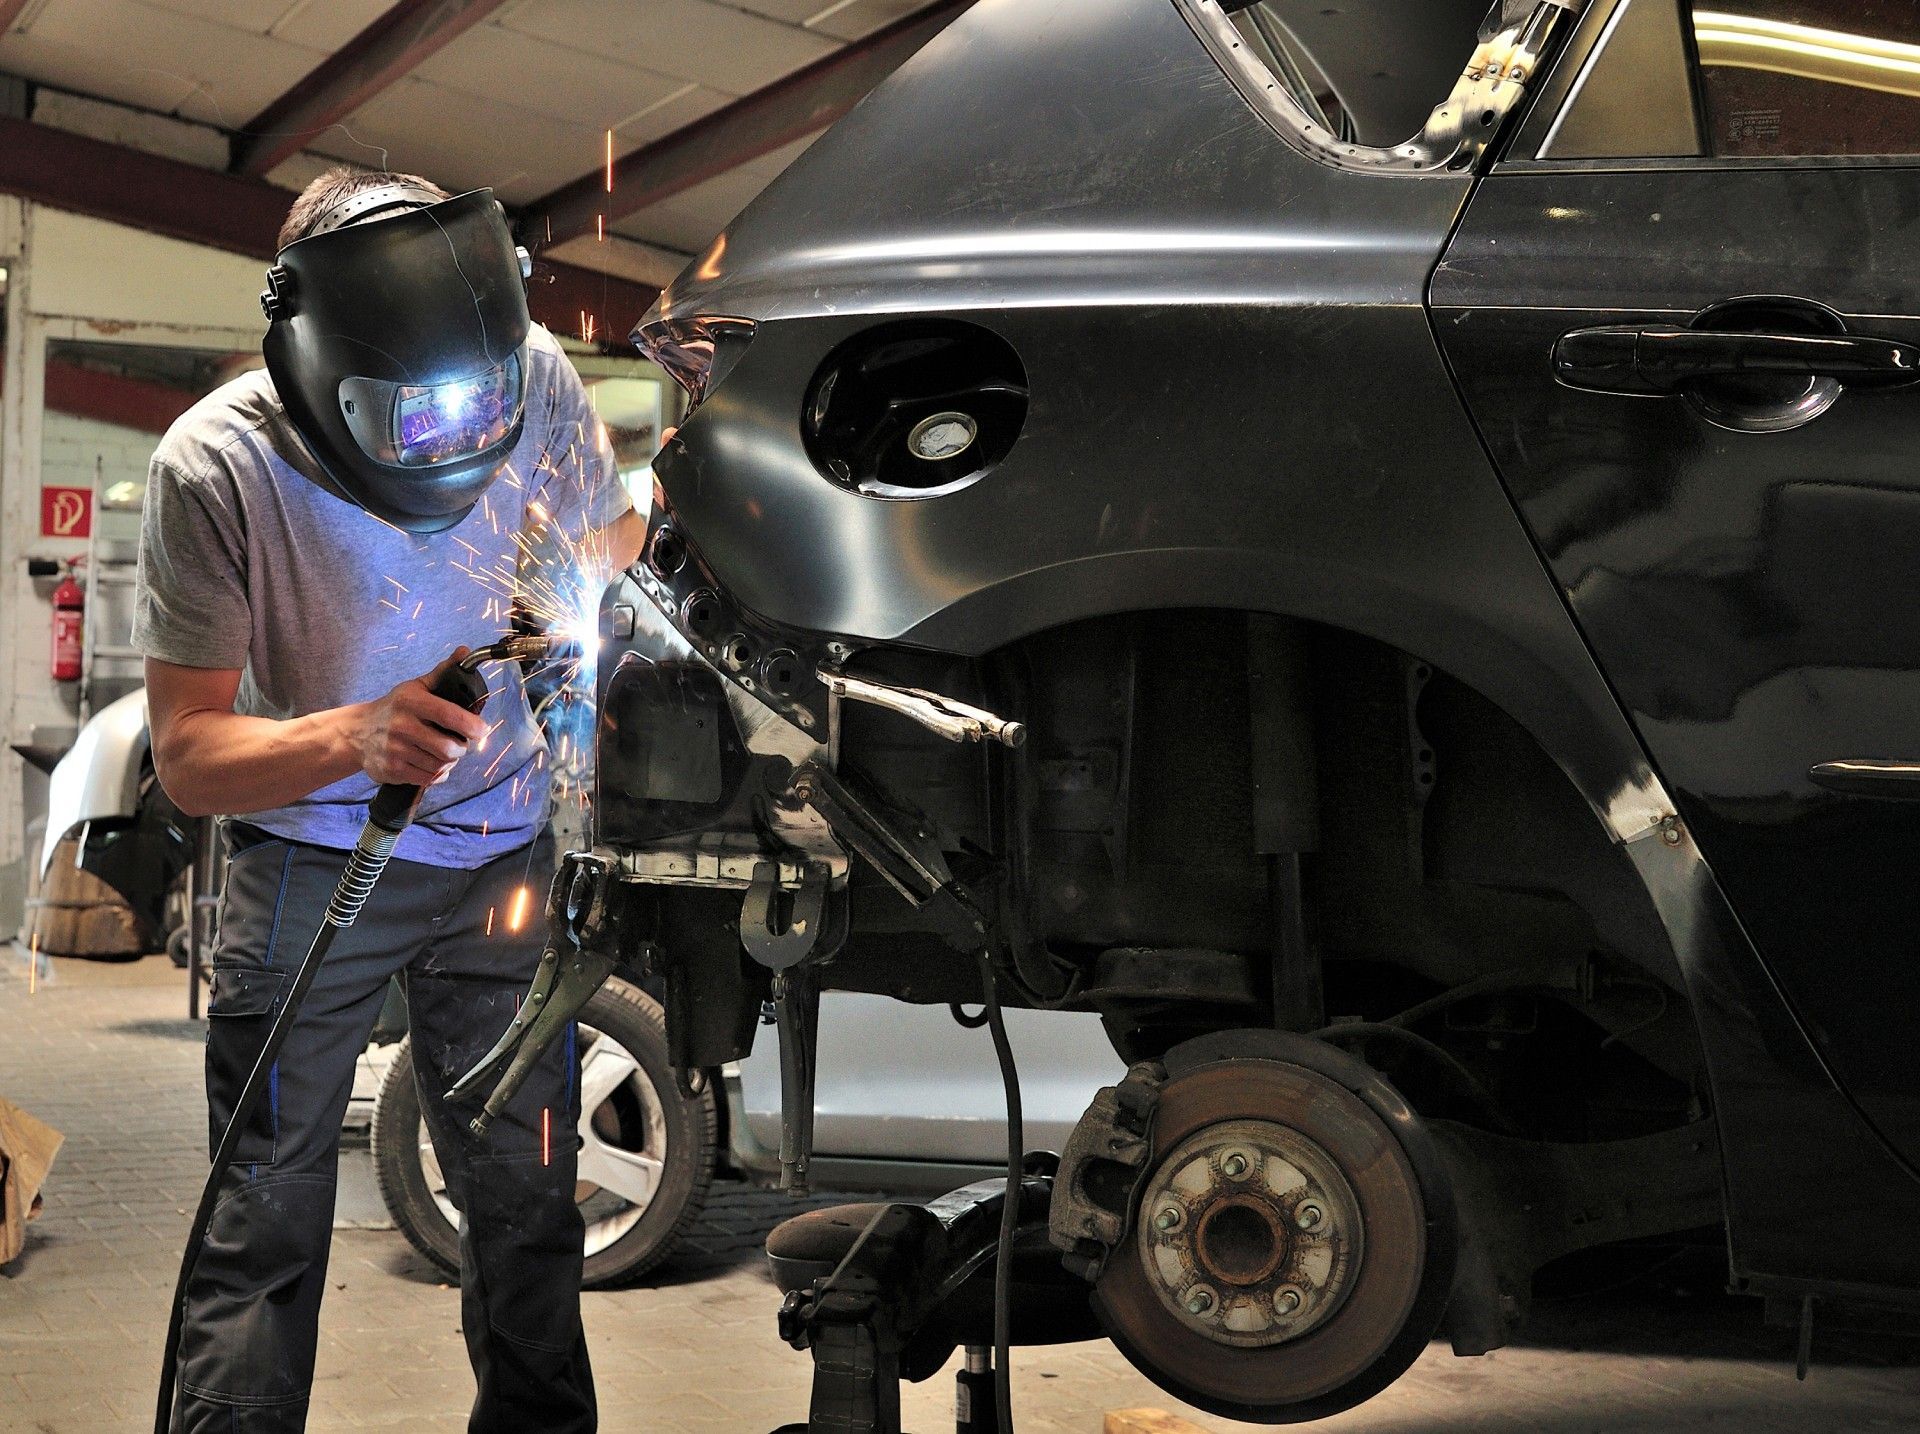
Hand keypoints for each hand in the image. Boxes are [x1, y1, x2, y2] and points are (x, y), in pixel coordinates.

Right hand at [352, 649, 489, 786]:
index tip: (482, 730)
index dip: (473, 726)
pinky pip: (429, 779)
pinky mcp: (392, 770)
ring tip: (443, 752)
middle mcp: (402, 726)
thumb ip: (443, 672)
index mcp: (411, 701)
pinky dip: (436, 774)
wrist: (357, 732)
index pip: (450, 716)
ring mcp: (395, 750)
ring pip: (441, 765)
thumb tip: (465, 651)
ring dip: (449, 761)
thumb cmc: (395, 708)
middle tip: (459, 743)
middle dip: (461, 748)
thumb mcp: (416, 687)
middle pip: (449, 748)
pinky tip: (430, 763)